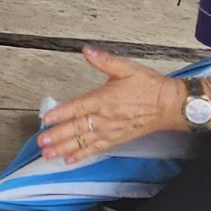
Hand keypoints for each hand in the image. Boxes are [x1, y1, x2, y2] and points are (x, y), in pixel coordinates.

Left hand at [37, 46, 186, 162]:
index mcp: (105, 99)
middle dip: (57, 136)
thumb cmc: (150, 87)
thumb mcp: (126, 68)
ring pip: (83, 142)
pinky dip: (82, 155)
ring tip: (48, 154)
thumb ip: (104, 60)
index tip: (46, 118)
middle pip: (76, 128)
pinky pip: (96, 149)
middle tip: (41, 141)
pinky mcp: (116, 139)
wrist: (169, 105)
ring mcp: (110, 131)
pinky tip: (69, 159)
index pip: (77, 107)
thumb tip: (88, 51)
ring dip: (64, 148)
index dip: (60, 113)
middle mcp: (105, 118)